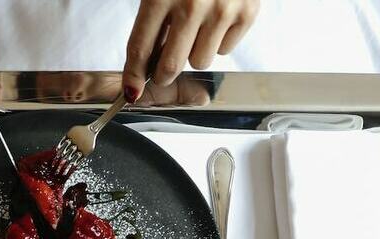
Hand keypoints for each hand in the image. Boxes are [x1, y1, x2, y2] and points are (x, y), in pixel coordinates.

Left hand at [123, 0, 258, 100]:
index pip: (140, 47)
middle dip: (163, 74)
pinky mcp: (247, 13)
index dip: (134, 75)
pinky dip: (219, 40)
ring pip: (200, 61)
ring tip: (196, 28)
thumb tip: (144, 63)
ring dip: (194, 52)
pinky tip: (217, 19)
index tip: (132, 90)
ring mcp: (222, 10)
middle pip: (171, 66)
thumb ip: (152, 20)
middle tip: (163, 69)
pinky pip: (225, 50)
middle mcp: (192, 4)